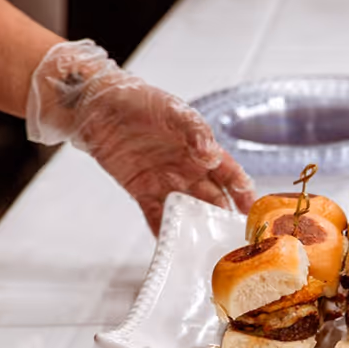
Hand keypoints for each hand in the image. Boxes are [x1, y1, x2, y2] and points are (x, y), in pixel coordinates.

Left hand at [25, 41, 254, 234]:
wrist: (97, 106)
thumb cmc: (139, 100)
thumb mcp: (173, 110)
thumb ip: (195, 131)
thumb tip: (211, 156)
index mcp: (202, 149)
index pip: (230, 175)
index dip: (243, 193)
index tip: (251, 212)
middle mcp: (189, 169)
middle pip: (212, 199)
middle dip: (221, 219)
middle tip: (230, 239)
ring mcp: (166, 182)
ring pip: (187, 211)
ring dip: (195, 228)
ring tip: (202, 247)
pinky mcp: (141, 191)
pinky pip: (156, 214)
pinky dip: (163, 230)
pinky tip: (170, 244)